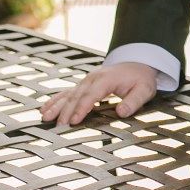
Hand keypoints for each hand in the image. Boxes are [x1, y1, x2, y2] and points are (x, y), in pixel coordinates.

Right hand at [40, 62, 160, 125]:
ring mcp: (86, 81)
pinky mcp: (83, 85)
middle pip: (76, 96)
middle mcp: (92, 79)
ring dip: (56, 106)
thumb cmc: (140, 79)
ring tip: (45, 118)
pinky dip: (55, 101)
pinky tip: (45, 109)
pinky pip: (67, 93)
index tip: (74, 121)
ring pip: (68, 94)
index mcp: (106, 80)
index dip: (82, 108)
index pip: (91, 95)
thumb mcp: (144, 90)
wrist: (137, 62)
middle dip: (66, 111)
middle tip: (58, 127)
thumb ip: (134, 101)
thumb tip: (121, 112)